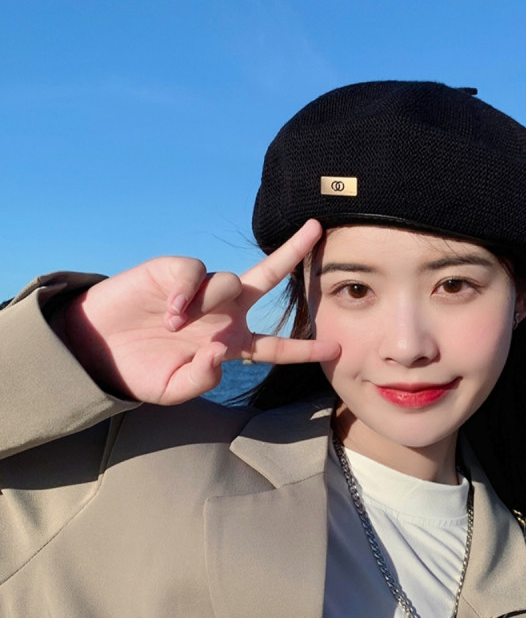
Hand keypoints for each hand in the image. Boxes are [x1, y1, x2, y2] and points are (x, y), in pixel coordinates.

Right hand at [58, 220, 338, 403]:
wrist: (97, 351)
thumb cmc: (140, 371)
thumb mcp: (173, 388)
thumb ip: (201, 379)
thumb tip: (221, 353)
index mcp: (231, 343)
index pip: (275, 346)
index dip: (303, 348)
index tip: (334, 348)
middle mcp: (224, 312)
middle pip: (267, 278)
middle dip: (293, 253)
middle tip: (318, 229)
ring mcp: (201, 290)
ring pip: (232, 281)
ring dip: (211, 304)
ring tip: (175, 326)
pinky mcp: (174, 272)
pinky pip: (194, 273)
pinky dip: (185, 293)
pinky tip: (169, 312)